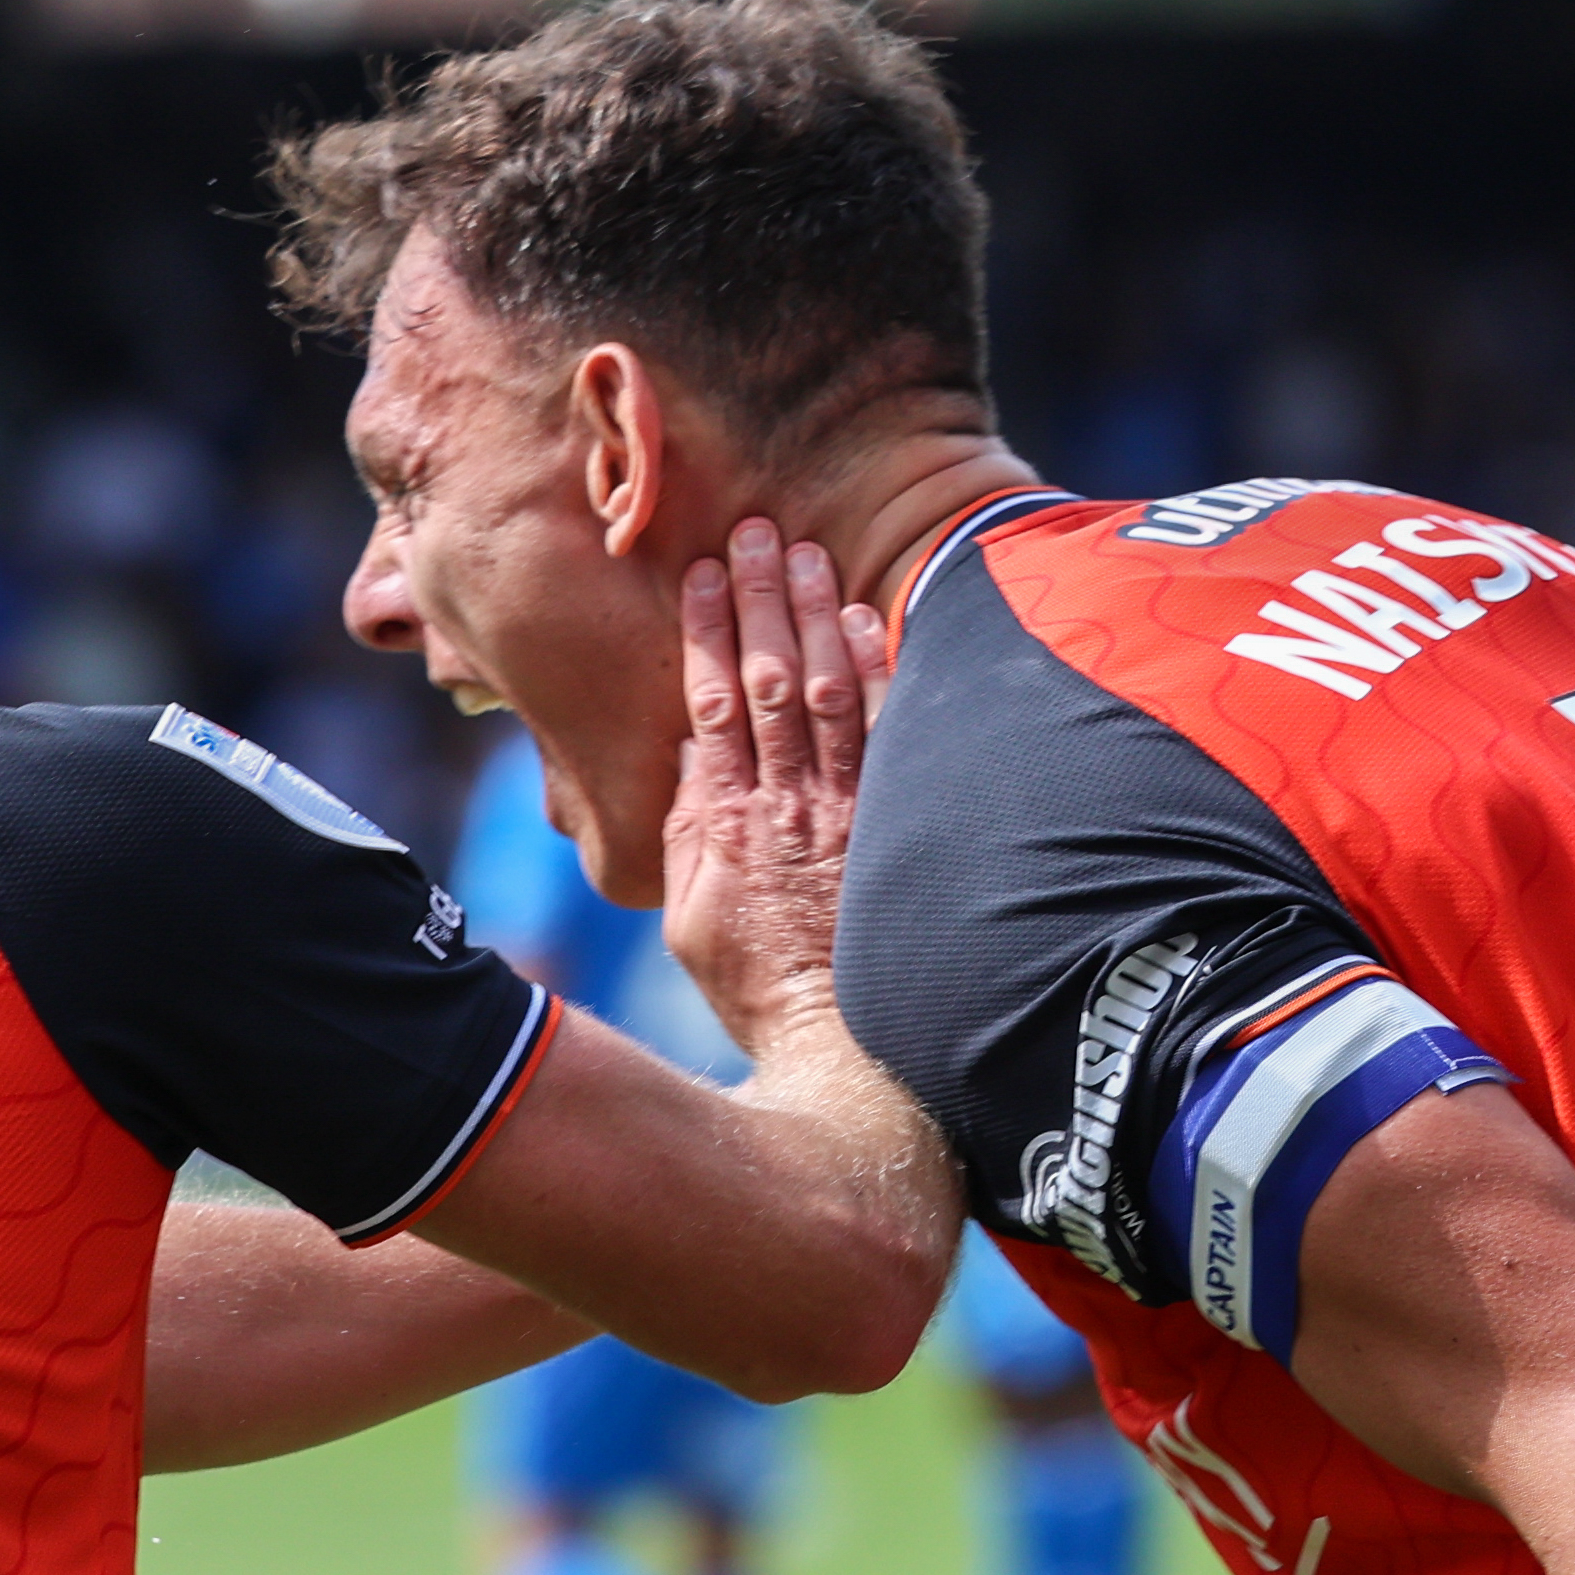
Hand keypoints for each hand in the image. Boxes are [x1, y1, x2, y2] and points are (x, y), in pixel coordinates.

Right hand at [658, 519, 883, 1062]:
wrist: (835, 1040)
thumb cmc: (755, 984)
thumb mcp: (688, 915)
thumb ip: (687, 832)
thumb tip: (689, 759)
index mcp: (722, 823)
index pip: (709, 705)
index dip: (707, 633)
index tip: (702, 575)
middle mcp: (782, 806)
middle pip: (766, 681)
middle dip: (760, 600)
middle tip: (756, 534)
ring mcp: (840, 812)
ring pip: (824, 693)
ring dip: (812, 618)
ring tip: (805, 555)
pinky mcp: (887, 824)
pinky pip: (883, 733)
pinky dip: (874, 672)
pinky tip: (863, 622)